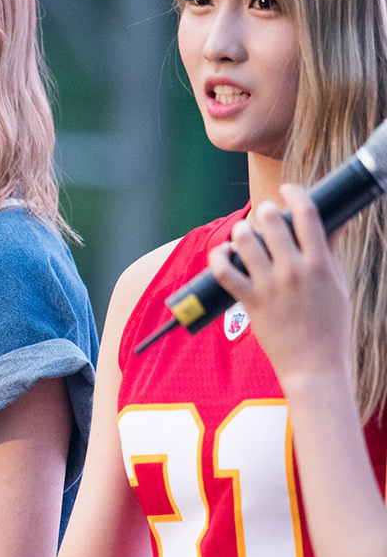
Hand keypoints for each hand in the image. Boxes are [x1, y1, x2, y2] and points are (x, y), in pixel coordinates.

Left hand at [208, 186, 350, 384]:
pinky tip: (222, 253)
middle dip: (264, 211)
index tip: (288, 190)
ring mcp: (270, 287)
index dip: (295, 194)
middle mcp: (294, 271)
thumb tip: (338, 224)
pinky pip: (225, 272)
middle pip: (272, 222)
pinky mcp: (250, 303)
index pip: (307, 214)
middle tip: (263, 217)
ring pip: (245, 241)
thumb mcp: (338, 286)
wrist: (314, 366)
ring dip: (240, 232)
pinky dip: (219, 257)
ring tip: (242, 236)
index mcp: (320, 264)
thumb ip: (332, 252)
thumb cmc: (330, 327)